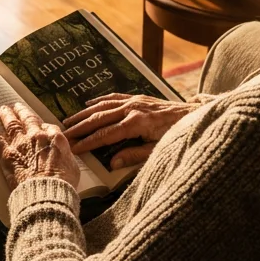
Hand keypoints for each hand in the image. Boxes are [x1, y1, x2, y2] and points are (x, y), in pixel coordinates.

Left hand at [0, 102, 80, 189]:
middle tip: (17, 106)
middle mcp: (37, 136)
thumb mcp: (72, 166)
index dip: (41, 125)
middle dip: (22, 112)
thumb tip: (63, 157)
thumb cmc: (62, 183)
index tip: (38, 125)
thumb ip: (65, 157)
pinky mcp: (7, 153)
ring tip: (3, 110)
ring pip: (12, 124)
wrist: (47, 191)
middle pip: (28, 119)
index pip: (47, 127)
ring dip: (6, 115)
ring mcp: (21, 143)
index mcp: (55, 138)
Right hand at [62, 94, 200, 169]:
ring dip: (85, 113)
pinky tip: (89, 103)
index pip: (106, 134)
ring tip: (69, 121)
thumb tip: (112, 163)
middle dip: (80, 127)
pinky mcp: (138, 97)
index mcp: (137, 124)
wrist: (194, 116)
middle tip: (64, 135)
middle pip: (100, 118)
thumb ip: (134, 156)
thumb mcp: (158, 151)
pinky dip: (99, 100)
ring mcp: (134, 101)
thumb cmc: (177, 135)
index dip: (88, 142)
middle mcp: (133, 109)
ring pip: (103, 105)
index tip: (74, 149)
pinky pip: (114, 96)